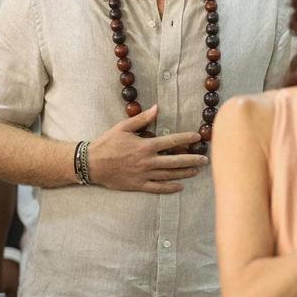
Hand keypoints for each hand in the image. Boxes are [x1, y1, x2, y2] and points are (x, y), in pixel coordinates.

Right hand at [87, 105, 208, 192]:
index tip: (198, 137)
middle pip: (175, 161)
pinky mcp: (137, 185)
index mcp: (145, 145)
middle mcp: (147, 161)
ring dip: (184, 173)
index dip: (186, 138)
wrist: (91, 163)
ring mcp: (143, 174)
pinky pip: (157, 188)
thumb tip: (157, 108)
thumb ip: (142, 119)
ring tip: (197, 171)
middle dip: (192, 159)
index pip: (171, 142)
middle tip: (205, 159)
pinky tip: (180, 187)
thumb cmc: (107, 143)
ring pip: (169, 175)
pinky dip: (169, 188)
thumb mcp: (123, 127)